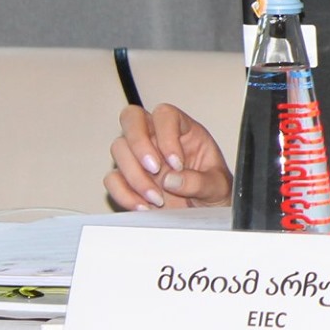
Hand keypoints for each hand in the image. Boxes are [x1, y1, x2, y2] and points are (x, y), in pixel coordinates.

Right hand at [106, 103, 232, 209]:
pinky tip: (144, 206)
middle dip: (139, 143)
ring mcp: (139, 157)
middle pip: (132, 118)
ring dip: (135, 175)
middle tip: (154, 169)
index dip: (167, 135)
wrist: (205, 215)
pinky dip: (124, 194)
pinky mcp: (127, 179)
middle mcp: (157, 138)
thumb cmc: (213, 192)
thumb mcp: (218, 187)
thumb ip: (200, 182)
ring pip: (119, 148)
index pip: (166, 114)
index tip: (176, 163)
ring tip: (157, 198)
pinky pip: (112, 179)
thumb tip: (172, 179)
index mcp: (184, 131)